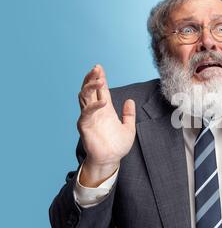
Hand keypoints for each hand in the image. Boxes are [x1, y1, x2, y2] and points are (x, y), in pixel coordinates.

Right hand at [77, 65, 135, 186]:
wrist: (111, 160)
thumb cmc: (117, 146)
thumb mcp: (128, 128)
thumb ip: (129, 115)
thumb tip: (130, 101)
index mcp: (105, 109)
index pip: (101, 90)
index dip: (99, 78)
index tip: (99, 67)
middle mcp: (96, 111)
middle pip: (89, 89)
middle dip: (92, 78)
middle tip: (96, 68)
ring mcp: (89, 117)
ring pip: (84, 97)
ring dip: (90, 87)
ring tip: (100, 80)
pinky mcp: (84, 126)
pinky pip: (86, 113)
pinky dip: (94, 106)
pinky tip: (103, 101)